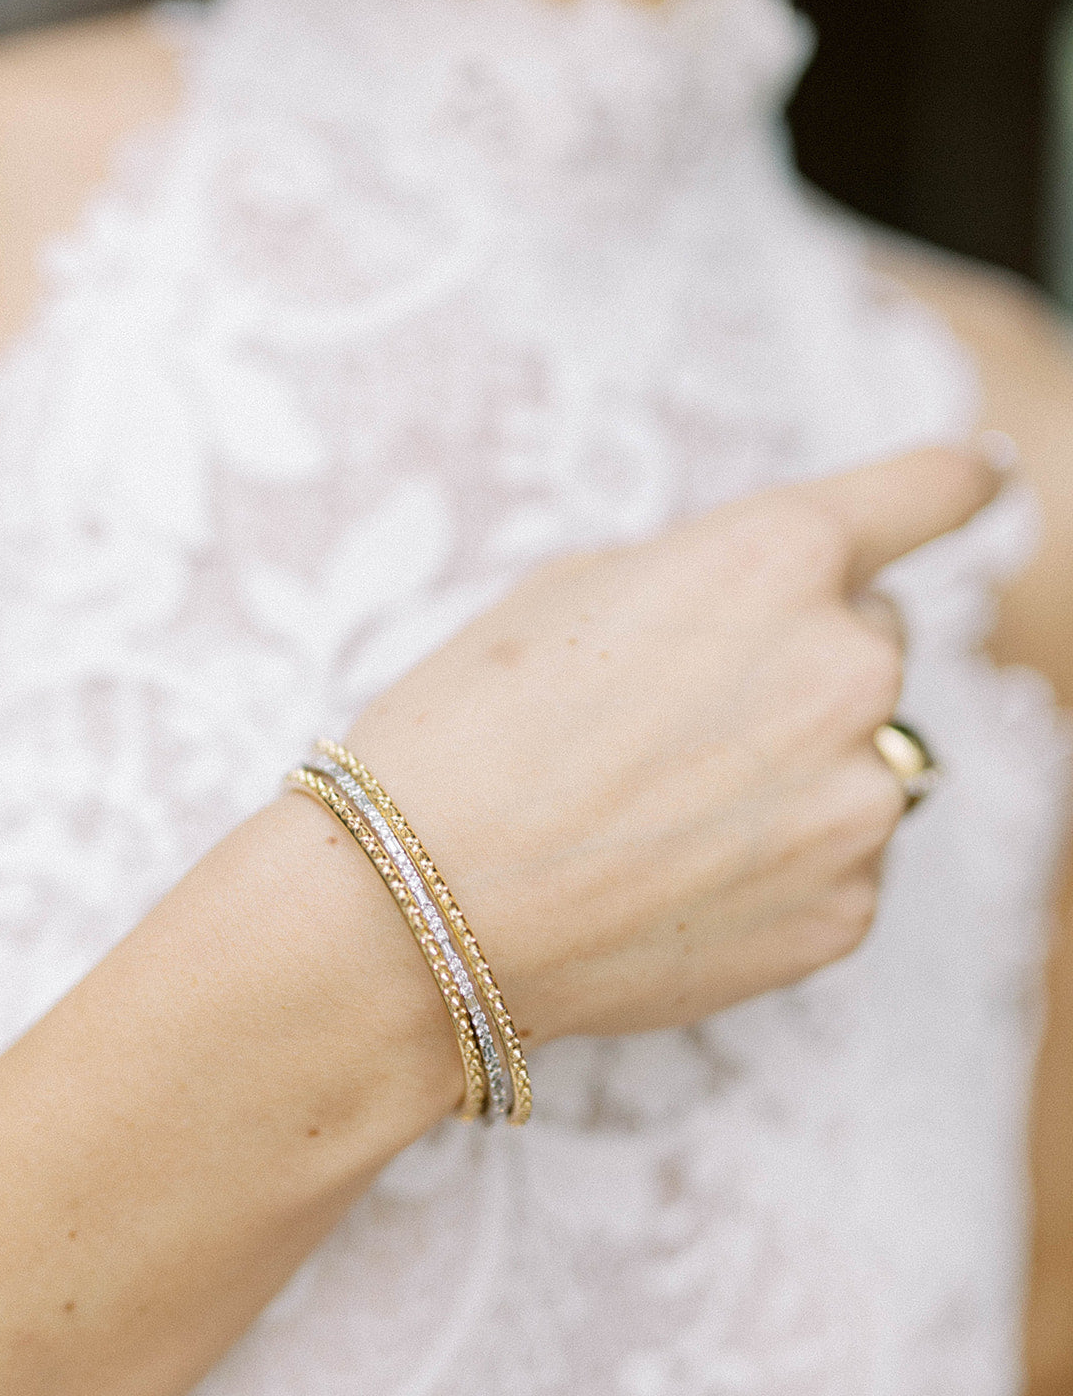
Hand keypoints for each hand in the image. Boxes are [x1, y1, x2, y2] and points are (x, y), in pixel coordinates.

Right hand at [346, 448, 996, 1044]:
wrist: (418, 909)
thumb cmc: (469, 731)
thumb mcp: (574, 589)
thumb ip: (708, 576)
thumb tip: (768, 609)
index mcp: (778, 558)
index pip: (923, 492)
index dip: (950, 484)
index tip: (976, 482)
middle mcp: (849, 671)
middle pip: (873, 640)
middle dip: (802, 659)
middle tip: (684, 714)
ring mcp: (858, 802)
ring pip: (864, 754)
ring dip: (799, 763)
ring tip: (669, 809)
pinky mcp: (847, 912)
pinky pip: (841, 855)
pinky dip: (784, 857)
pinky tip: (680, 874)